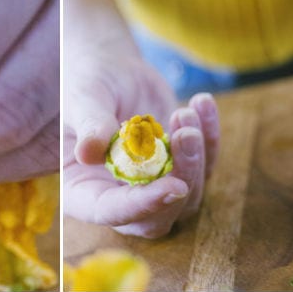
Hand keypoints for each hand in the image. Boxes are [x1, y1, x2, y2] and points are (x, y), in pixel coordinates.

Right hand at [64, 46, 218, 237]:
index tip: (174, 186)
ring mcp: (150, 189)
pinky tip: (201, 103)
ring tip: (185, 113)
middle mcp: (116, 199)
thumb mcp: (83, 99)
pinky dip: (210, 137)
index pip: (112, 212)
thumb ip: (89, 126)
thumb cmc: (86, 85)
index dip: (143, 205)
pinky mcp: (176, 170)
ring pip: (187, 197)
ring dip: (197, 157)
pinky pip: (204, 167)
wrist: (110, 73)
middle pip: (157, 219)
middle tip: (187, 136)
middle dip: (182, 181)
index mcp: (83, 192)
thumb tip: (87, 153)